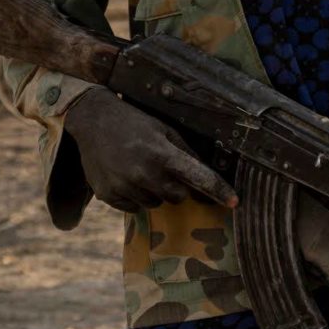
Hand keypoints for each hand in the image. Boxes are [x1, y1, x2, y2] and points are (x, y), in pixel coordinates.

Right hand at [65, 88, 237, 213]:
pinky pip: (134, 208)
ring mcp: (124, 186)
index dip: (218, 190)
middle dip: (177, 187)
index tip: (234, 202)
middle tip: (163, 168)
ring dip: (155, 192)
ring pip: (155, 204)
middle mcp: (143, 173)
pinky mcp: (108, 196)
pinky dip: (135, 196)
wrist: (94, 120)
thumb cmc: (136, 124)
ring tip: (141, 168)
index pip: (198, 177)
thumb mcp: (166, 131)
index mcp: (162, 153)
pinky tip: (126, 176)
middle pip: (178, 197)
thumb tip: (207, 176)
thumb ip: (187, 154)